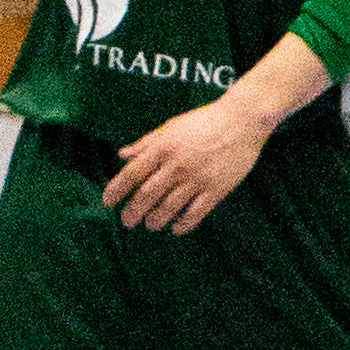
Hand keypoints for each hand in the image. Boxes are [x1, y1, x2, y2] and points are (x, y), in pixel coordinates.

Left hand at [104, 90, 283, 234]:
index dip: (116, 190)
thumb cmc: (205, 121)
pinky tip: (176, 228)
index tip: (107, 202)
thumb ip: (146, 143)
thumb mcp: (171, 126)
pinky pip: (195, 213)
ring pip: (168, 208)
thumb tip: (121, 155)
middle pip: (147, 195)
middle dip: (132, 212)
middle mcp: (177, 165)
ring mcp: (197, 178)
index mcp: (163, 147)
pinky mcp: (216, 189)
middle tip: (127, 221)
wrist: (243, 120)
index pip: (132, 173)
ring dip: (155, 220)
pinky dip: (183, 224)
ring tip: (151, 224)